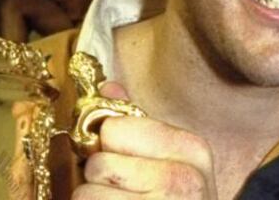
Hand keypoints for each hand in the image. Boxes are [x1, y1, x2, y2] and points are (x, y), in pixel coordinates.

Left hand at [74, 82, 217, 198]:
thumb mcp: (168, 163)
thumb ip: (136, 125)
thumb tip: (106, 89)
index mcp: (192, 150)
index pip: (113, 130)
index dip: (110, 149)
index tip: (128, 170)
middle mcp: (183, 181)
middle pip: (98, 163)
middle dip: (99, 183)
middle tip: (123, 198)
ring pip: (86, 195)